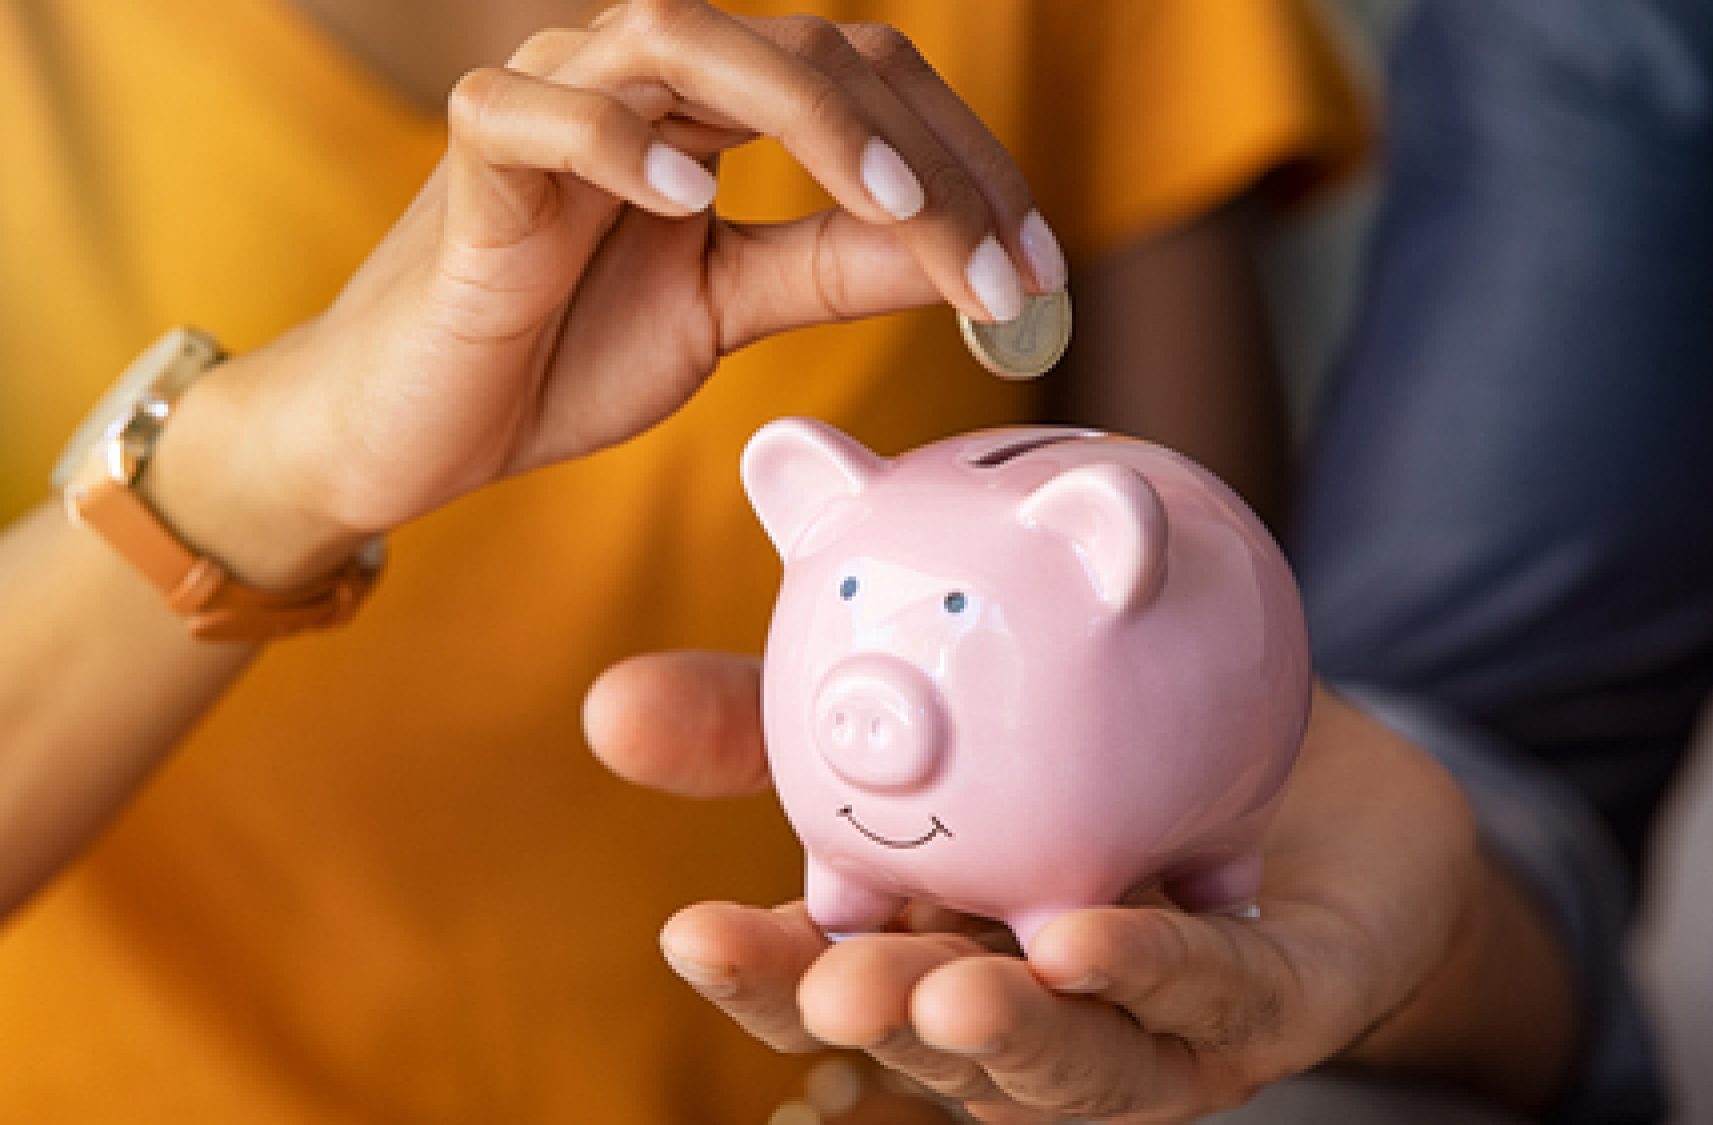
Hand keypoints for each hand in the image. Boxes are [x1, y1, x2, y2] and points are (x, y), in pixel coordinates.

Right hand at [152, 2, 1062, 585]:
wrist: (416, 425)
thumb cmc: (561, 352)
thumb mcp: (727, 310)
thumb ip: (832, 270)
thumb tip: (960, 257)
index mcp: (712, 108)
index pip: (867, 83)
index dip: (966, 164)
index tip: (1038, 274)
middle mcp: (641, 76)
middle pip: (811, 50)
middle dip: (925, 157)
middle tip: (1000, 269)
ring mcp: (552, 99)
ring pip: (686, 39)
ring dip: (811, 120)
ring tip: (894, 212)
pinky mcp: (473, 157)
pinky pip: (538, 112)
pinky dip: (616, 142)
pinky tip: (689, 201)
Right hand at [585, 657, 1578, 1121]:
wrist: (1308, 753)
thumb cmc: (1103, 745)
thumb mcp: (934, 708)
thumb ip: (784, 716)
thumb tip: (606, 706)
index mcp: (936, 945)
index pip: (831, 980)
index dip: (764, 972)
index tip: (690, 930)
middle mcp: (1031, 1009)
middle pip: (932, 1040)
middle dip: (872, 1024)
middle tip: (828, 984)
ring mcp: (1150, 1027)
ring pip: (1071, 1061)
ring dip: (1006, 1037)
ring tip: (945, 995)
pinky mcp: (1267, 1007)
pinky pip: (1211, 996)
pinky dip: (1153, 972)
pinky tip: (1094, 936)